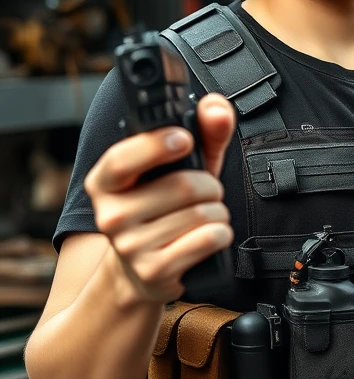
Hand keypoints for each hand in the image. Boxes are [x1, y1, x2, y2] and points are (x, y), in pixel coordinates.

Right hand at [84, 94, 235, 302]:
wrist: (145, 270)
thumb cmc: (166, 210)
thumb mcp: (182, 168)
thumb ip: (204, 133)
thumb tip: (216, 108)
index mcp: (106, 182)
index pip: (123, 158)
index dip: (157, 145)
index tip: (185, 139)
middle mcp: (110, 214)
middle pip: (184, 186)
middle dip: (210, 186)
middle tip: (205, 193)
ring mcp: (130, 246)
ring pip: (202, 213)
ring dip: (218, 212)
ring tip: (204, 217)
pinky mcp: (154, 270)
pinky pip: (208, 238)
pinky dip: (222, 234)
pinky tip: (208, 237)